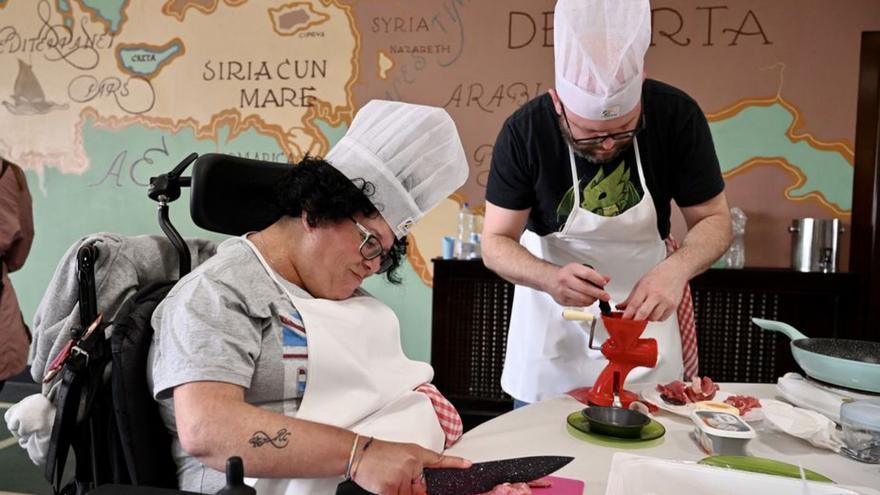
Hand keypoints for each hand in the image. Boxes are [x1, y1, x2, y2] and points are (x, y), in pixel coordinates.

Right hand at [353, 439, 470, 494]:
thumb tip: (422, 488)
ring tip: (386, 479)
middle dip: (411, 490)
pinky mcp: (391, 488)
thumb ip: (414, 470)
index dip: (455, 463)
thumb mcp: (401, 455)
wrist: (359, 452)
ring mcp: (402, 477)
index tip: (468, 465)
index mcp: (416, 455)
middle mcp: (412, 465)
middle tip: (395, 476)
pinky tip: (382, 484)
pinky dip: (391, 494)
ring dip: (398, 492)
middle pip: (421, 490)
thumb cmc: (378, 454)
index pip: (439, 460)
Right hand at [545, 263, 610, 306]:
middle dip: (598, 294)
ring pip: (583, 299)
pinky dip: (586, 303)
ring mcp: (563, 291)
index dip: (598, 279)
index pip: (587, 274)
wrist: (549, 279)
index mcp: (571, 270)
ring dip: (592, 299)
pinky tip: (587, 300)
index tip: (604, 283)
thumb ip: (593, 274)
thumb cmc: (565, 274)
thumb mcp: (578, 269)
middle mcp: (566, 280)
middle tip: (606, 296)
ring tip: (596, 297)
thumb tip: (606, 279)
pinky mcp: (562, 301)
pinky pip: (579, 304)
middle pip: (585, 288)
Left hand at [616, 261, 687, 320]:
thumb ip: (631, 298)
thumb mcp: (641, 283)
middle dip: (636, 320)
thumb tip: (621, 308)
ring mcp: (666, 301)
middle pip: (644, 313)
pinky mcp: (673, 306)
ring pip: (653, 318)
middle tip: (632, 322)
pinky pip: (662, 318)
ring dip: (647, 318)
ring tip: (647, 311)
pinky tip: (656, 310)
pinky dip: (657, 317)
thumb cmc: (657, 276)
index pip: (634, 304)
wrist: (675, 271)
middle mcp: (656, 295)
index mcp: (645, 288)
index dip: (628, 314)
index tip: (624, 320)